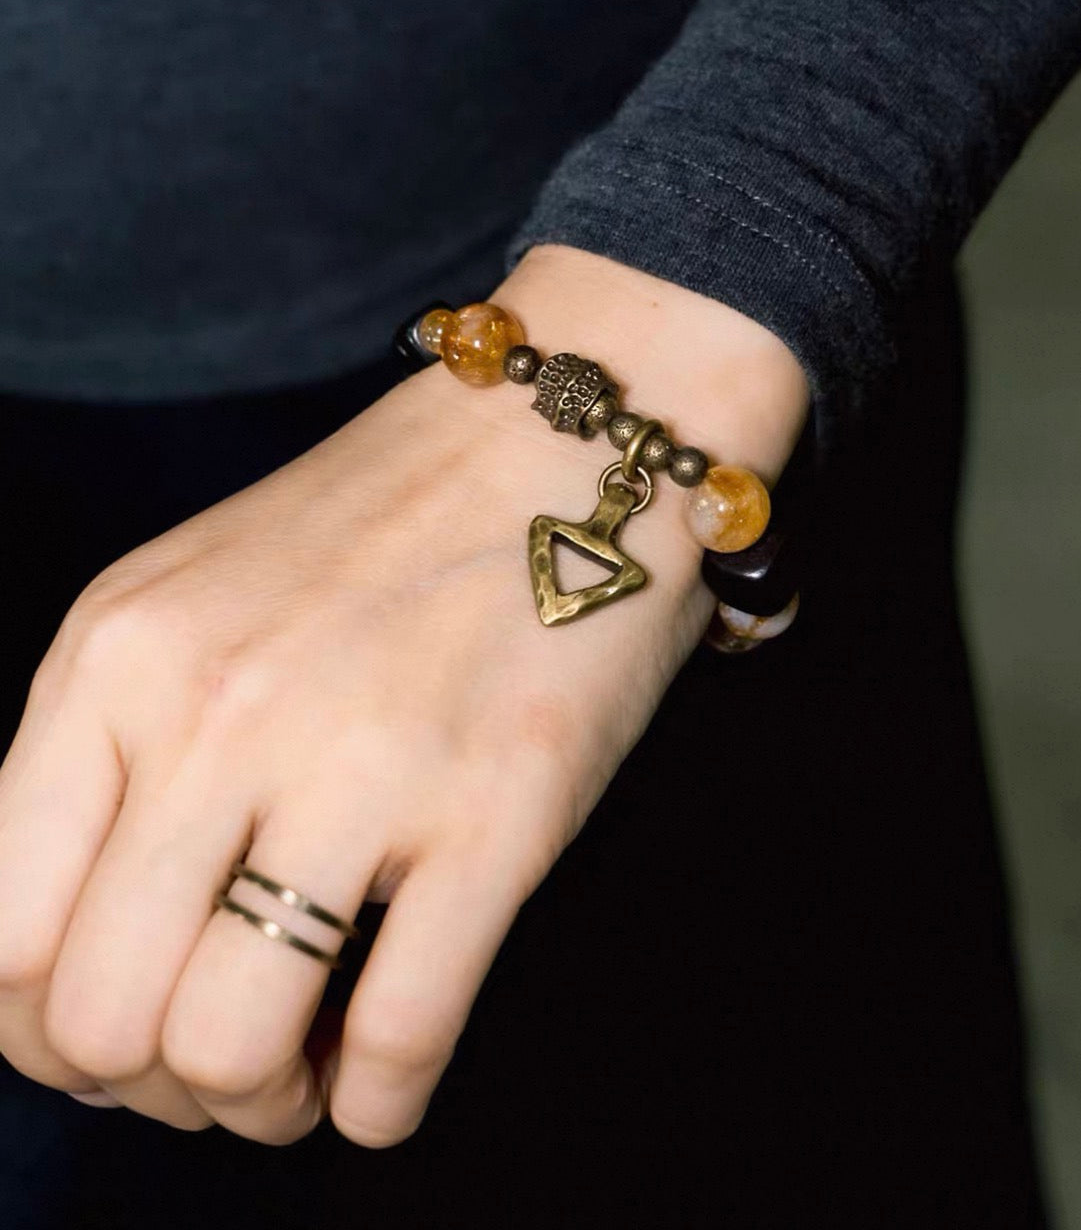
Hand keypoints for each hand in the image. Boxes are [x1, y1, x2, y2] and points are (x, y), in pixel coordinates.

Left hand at [0, 245, 808, 1146]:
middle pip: (103, 1022)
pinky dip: (381, 1104)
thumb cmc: (382, 530)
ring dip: (262, 1106)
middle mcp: (219, 713)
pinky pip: (399, 1040)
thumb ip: (112, 748)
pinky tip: (389, 1076)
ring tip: (307, 1066)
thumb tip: (86, 945)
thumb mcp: (190, 598)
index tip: (121, 1037)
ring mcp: (361, 761)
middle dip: (157, 1088)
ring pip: (231, 1053)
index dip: (45, 1036)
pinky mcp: (497, 808)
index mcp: (120, 660)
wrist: (560, 444)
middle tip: (227, 1064)